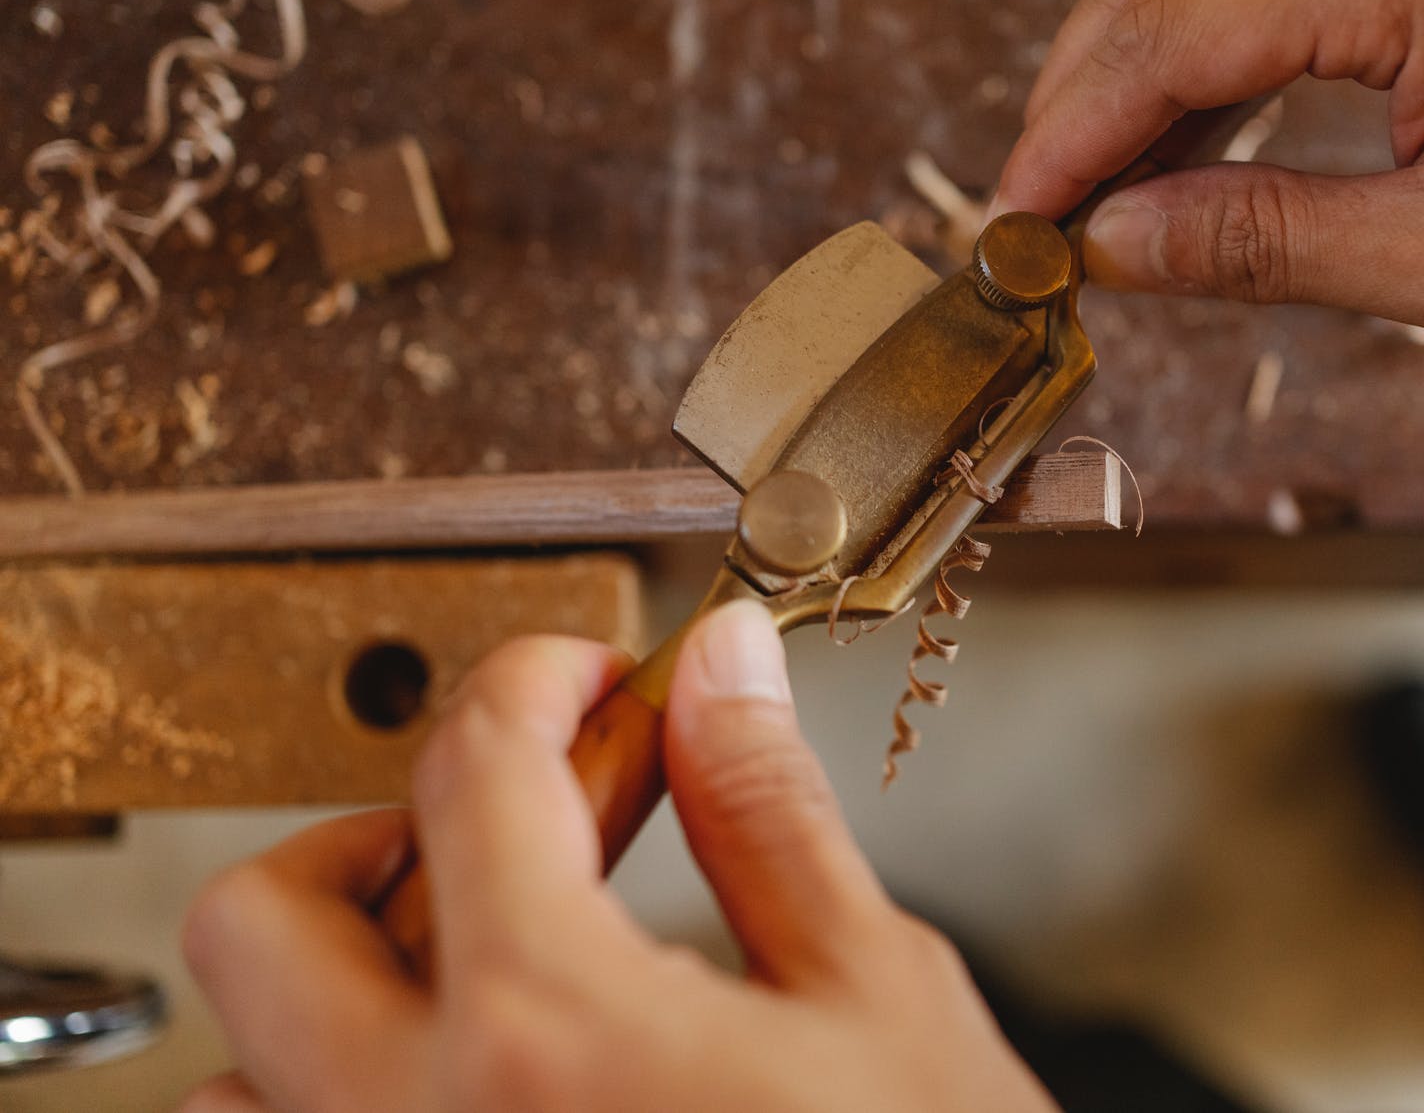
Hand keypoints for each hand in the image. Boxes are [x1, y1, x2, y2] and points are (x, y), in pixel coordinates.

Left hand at [179, 605, 1052, 1112]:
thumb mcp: (872, 991)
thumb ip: (764, 813)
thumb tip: (720, 674)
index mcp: (552, 1031)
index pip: (472, 773)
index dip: (530, 681)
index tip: (580, 678)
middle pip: (262, 920)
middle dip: (370, 831)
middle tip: (488, 823)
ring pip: (229, 1082)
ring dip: (326, 1000)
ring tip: (468, 977)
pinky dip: (334, 1108)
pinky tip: (470, 1088)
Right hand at [995, 0, 1423, 346]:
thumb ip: (1264, 244)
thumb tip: (1118, 244)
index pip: (1166, 32)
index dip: (1067, 136)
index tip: (1016, 227)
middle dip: (1079, 91)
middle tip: (1043, 211)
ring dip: (1131, 45)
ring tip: (1105, 170)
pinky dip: (1203, 13)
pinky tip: (1194, 107)